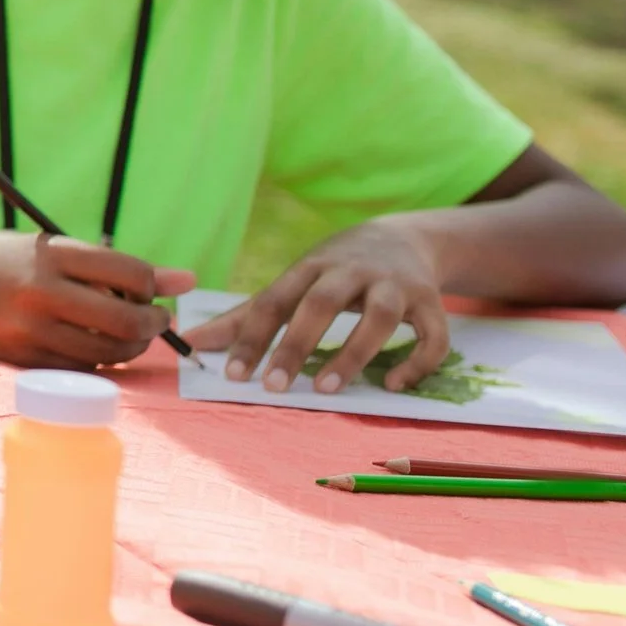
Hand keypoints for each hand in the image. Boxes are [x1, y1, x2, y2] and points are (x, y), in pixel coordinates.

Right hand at [0, 232, 194, 368]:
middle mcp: (42, 292)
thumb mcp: (43, 246)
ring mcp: (31, 330)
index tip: (157, 289)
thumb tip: (185, 280)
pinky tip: (94, 346)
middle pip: (125, 319)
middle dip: (152, 323)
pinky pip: (81, 368)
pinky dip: (98, 361)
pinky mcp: (23, 359)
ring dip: (130, 347)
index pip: (129, 272)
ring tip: (127, 334)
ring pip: (108, 352)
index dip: (154, 284)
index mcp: (49, 254)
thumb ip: (108, 263)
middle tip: (156, 320)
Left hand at [184, 219, 446, 393]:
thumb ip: (245, 316)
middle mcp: (352, 271)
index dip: (252, 337)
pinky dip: (417, 361)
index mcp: (310, 267)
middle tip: (274, 387)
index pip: (274, 300)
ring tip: (325, 389)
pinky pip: (433, 335)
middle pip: (321, 303)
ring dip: (354, 353)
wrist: (405, 237)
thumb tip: (192, 343)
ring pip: (381, 317)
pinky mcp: (432, 303)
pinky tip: (392, 384)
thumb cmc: (333, 269)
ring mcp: (396, 285)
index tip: (233, 375)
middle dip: (296, 345)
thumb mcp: (291, 282)